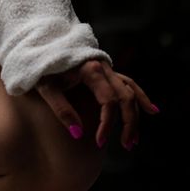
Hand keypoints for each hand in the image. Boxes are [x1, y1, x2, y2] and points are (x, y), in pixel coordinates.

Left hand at [35, 58, 157, 149]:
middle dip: (129, 123)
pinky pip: (127, 83)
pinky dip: (139, 96)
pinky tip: (152, 110)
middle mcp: (103, 66)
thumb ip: (62, 110)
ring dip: (136, 115)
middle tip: (127, 146)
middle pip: (126, 97)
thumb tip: (79, 135)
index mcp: (90, 69)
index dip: (107, 124)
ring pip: (130, 91)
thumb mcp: (46, 88)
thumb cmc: (39, 66)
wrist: (38, 44)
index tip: (99, 143)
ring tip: (134, 139)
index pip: (108, 101)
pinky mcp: (104, 69)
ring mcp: (106, 67)